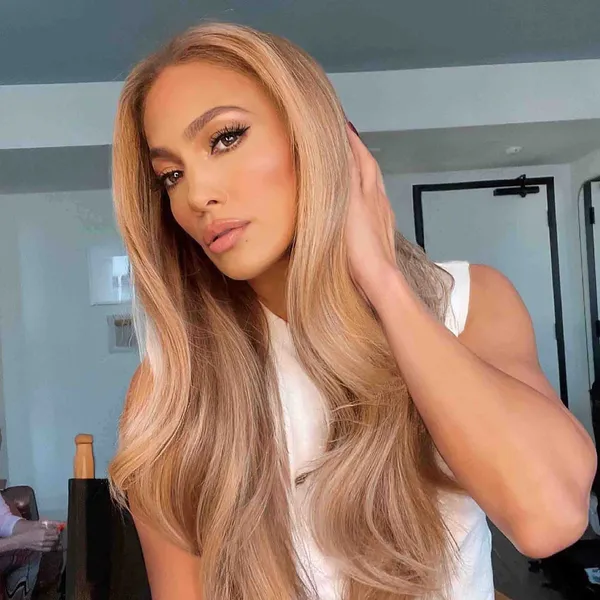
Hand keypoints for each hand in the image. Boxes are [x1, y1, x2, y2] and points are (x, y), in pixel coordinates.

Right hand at [12, 521, 61, 551]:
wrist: (21, 540)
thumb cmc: (29, 532)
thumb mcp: (38, 525)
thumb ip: (47, 524)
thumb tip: (55, 524)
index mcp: (43, 532)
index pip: (55, 531)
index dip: (57, 530)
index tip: (58, 529)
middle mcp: (44, 539)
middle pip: (56, 538)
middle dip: (57, 535)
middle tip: (56, 534)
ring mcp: (42, 545)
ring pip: (53, 543)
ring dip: (55, 541)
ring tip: (54, 538)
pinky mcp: (40, 549)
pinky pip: (49, 549)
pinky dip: (52, 546)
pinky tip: (51, 544)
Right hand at [345, 123, 397, 299]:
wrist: (379, 277)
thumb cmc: (360, 245)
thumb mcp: (349, 205)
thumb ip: (348, 176)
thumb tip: (347, 146)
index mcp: (370, 191)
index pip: (362, 158)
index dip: (352, 141)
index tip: (342, 124)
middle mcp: (379, 199)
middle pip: (371, 168)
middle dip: (360, 151)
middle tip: (347, 139)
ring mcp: (382, 216)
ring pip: (374, 185)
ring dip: (364, 170)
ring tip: (353, 163)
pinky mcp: (382, 231)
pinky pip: (375, 201)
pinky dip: (366, 191)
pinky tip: (362, 199)